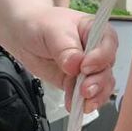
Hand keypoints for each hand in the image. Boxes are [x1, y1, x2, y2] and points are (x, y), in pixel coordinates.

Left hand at [0, 8, 117, 113]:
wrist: (22, 34)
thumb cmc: (40, 24)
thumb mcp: (52, 31)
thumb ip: (65, 47)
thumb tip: (75, 64)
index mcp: (97, 32)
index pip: (108, 45)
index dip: (101, 57)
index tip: (85, 67)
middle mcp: (97, 52)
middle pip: (107, 69)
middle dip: (98, 82)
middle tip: (85, 90)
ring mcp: (89, 69)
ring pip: (102, 85)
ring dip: (95, 96)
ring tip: (83, 103)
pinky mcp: (78, 83)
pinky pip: (86, 95)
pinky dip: (81, 103)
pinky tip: (73, 106)